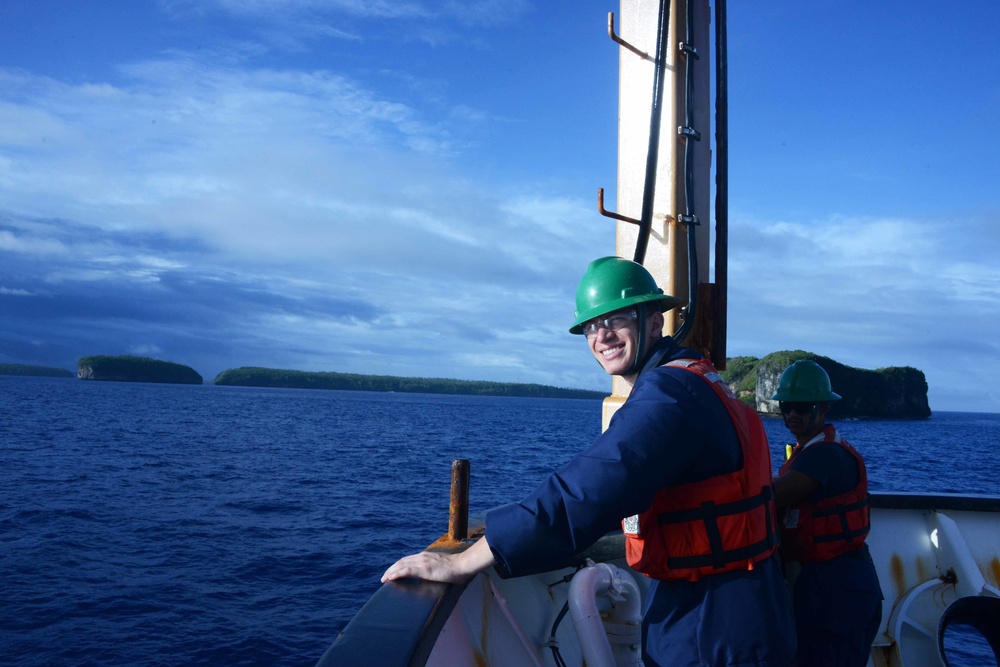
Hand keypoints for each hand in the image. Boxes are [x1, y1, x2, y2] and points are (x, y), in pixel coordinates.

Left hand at [380, 536, 494, 583]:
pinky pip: (406, 571)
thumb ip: (435, 568)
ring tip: (383, 579)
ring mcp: (423, 562)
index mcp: (425, 556)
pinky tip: (391, 578)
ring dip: (391, 572)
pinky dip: (397, 574)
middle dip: (391, 569)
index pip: (407, 560)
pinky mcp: (424, 569)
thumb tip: (434, 574)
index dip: (398, 565)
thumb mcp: (442, 566)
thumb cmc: (456, 567)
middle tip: (383, 577)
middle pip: (401, 561)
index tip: (391, 572)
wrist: (463, 565)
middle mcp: (422, 557)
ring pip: (401, 565)